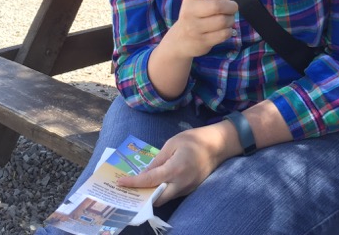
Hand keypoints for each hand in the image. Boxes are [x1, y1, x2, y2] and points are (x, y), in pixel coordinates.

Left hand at [116, 124, 233, 204]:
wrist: (217, 145)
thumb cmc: (194, 140)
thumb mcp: (172, 143)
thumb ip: (158, 160)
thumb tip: (146, 173)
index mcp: (175, 169)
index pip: (150, 180)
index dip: (133, 183)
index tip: (120, 183)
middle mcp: (181, 183)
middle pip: (157, 198)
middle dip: (142, 196)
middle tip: (129, 190)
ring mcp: (187, 188)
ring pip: (165, 198)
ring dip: (152, 195)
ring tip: (138, 188)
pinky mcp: (191, 188)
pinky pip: (173, 194)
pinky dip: (162, 191)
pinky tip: (154, 184)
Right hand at [165, 0, 238, 58]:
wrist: (179, 41)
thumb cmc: (194, 16)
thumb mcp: (196, 2)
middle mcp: (190, 11)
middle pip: (217, 6)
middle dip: (231, 6)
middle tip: (233, 7)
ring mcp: (195, 27)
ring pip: (223, 21)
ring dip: (231, 20)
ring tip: (228, 19)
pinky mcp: (202, 41)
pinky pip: (224, 34)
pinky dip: (229, 31)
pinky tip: (225, 30)